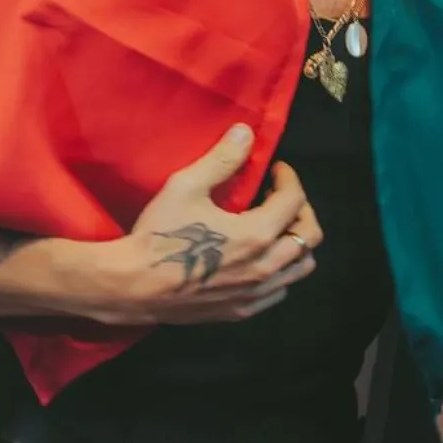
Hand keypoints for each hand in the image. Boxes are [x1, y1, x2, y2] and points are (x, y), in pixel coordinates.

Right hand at [79, 125, 322, 325]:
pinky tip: (260, 257)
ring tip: (275, 227)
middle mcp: (265, 267)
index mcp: (257, 234)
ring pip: (300, 267)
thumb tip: (246, 131)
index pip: (295, 200)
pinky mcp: (242, 311)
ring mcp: (255, 293)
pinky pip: (279, 291)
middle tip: (281, 197)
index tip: (276, 170)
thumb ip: (222, 159)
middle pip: (309, 236)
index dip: (289, 178)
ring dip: (296, 242)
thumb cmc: (160, 233)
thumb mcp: (187, 186)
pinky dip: (281, 271)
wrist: (132, 285)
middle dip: (301, 210)